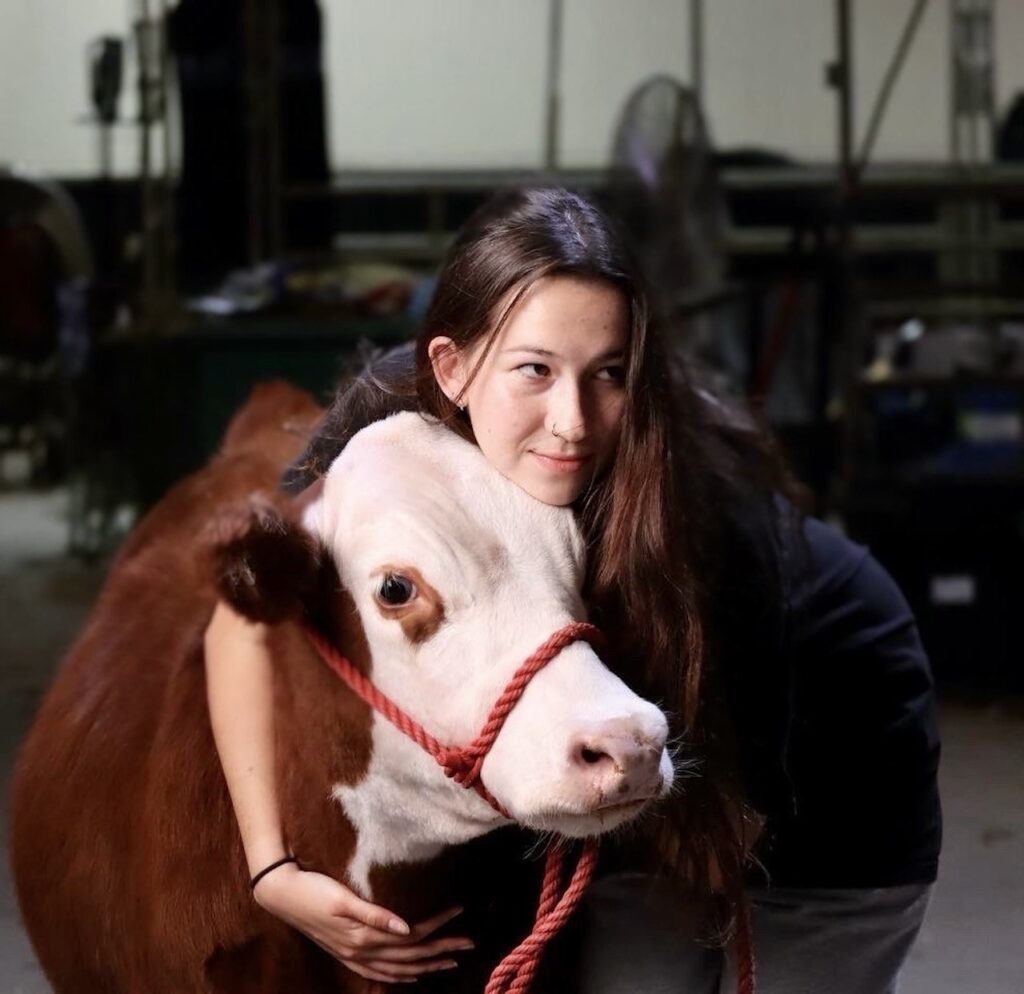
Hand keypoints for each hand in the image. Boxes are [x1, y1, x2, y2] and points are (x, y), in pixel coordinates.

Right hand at [253, 863, 473, 982]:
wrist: (282, 894)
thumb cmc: (313, 889)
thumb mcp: (344, 899)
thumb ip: (375, 914)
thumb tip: (408, 928)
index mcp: (365, 936)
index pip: (412, 935)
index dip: (438, 925)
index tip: (460, 911)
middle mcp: (362, 950)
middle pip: (411, 954)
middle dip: (442, 949)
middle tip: (470, 943)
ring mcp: (354, 955)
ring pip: (399, 967)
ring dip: (427, 964)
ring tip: (451, 961)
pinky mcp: (348, 952)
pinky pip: (380, 973)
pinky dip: (400, 975)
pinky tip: (412, 973)